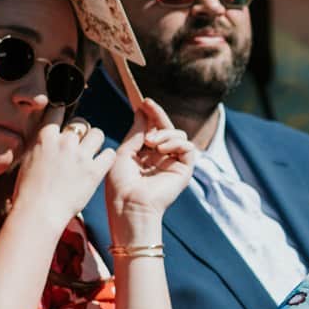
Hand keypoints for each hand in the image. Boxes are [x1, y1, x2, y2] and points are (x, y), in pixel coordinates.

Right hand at [10, 105, 115, 229]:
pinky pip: (109, 154)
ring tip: (91, 154)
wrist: (37, 213)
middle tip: (79, 146)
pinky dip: (106, 158)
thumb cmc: (27, 193)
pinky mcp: (94, 171)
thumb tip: (47, 139)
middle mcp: (64, 143)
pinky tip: (100, 165)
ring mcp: (80, 156)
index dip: (62, 114)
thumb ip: (40, 146)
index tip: (65, 124)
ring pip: (97, 134)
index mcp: (45, 138)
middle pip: (81, 123)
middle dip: (81, 133)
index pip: (57, 111)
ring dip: (95, 142)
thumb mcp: (27, 161)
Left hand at [105, 97, 195, 236]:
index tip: (143, 102)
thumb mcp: (124, 153)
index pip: (152, 129)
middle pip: (166, 128)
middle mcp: (161, 157)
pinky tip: (161, 148)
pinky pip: (187, 147)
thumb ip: (136, 132)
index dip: (149, 115)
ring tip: (151, 141)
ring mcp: (173, 163)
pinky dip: (175, 142)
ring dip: (164, 132)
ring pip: (178, 135)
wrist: (130, 205)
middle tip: (148, 104)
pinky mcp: (184, 169)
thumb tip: (141, 112)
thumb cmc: (121, 185)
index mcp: (145, 154)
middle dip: (158, 115)